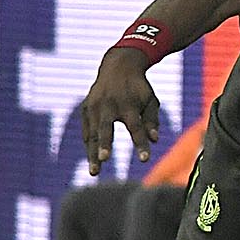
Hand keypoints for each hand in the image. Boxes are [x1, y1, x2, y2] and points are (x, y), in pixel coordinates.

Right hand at [80, 48, 160, 174]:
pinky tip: (93, 158)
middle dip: (105, 144)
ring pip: (93, 133)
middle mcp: (109, 105)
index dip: (140, 144)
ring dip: (92, 153)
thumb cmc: (139, 88)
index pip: (136, 128)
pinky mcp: (85, 108)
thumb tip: (154, 140)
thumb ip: (152, 121)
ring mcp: (94, 106)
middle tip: (104, 160)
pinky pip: (87, 129)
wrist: (119, 66)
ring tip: (94, 172)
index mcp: (128, 104)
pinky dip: (89, 144)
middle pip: (106, 128)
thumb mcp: (151, 101)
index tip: (145, 159)